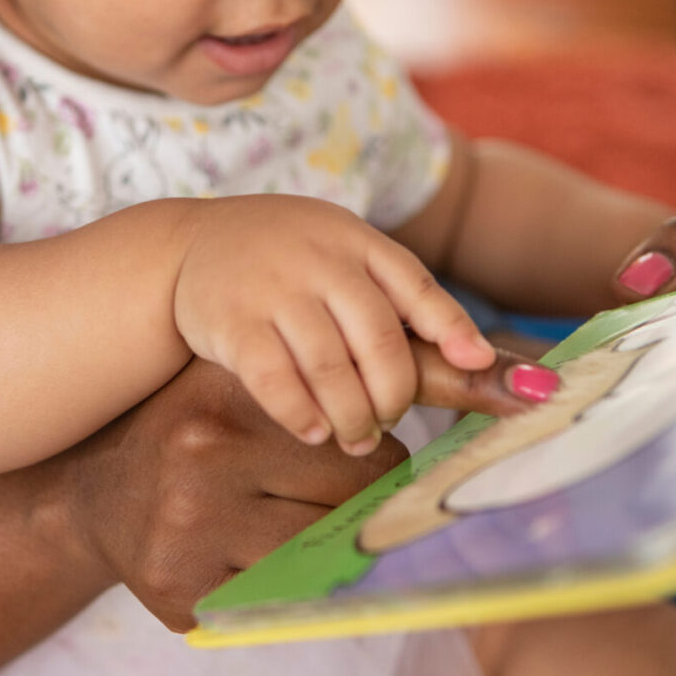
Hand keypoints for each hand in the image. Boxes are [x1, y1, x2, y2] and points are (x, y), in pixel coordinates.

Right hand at [51, 352, 557, 630]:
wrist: (94, 492)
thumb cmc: (202, 425)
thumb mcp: (269, 377)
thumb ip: (386, 366)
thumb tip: (531, 384)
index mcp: (227, 395)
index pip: (365, 425)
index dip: (382, 444)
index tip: (392, 447)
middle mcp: (202, 457)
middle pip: (354, 491)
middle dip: (358, 494)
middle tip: (316, 483)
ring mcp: (187, 533)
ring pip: (326, 551)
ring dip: (330, 539)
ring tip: (285, 512)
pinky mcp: (178, 596)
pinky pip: (278, 600)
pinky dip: (282, 585)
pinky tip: (244, 553)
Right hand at [172, 196, 495, 454]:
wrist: (188, 247)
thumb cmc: (288, 266)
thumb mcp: (345, 260)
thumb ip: (406, 304)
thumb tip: (487, 362)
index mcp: (354, 240)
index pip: (414, 285)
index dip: (451, 328)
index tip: (478, 365)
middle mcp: (317, 259)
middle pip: (379, 340)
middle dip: (393, 394)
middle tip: (389, 418)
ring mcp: (272, 289)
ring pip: (331, 369)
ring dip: (352, 415)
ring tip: (357, 434)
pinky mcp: (230, 324)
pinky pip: (276, 382)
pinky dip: (302, 414)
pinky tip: (314, 431)